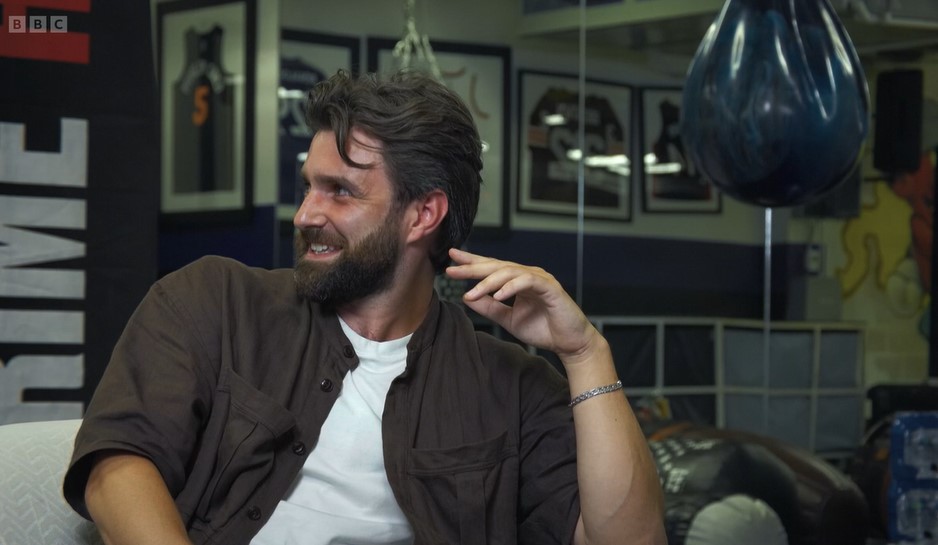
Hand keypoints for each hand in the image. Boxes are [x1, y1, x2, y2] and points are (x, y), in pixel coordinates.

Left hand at [445, 248, 600, 364]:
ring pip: (509, 272)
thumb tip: (466, 297)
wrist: (570, 343)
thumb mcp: (508, 319)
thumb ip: (490, 308)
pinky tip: (497, 295)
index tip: (451, 259)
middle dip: (473, 267)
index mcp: (518, 280)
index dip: (472, 262)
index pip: (492, 267)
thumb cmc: (543, 329)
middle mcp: (528, 275)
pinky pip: (527, 282)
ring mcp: (540, 279)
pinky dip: (511, 287)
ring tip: (471, 292)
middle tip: (452, 269)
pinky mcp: (550, 288)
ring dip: (488, 282)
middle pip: (496, 266)